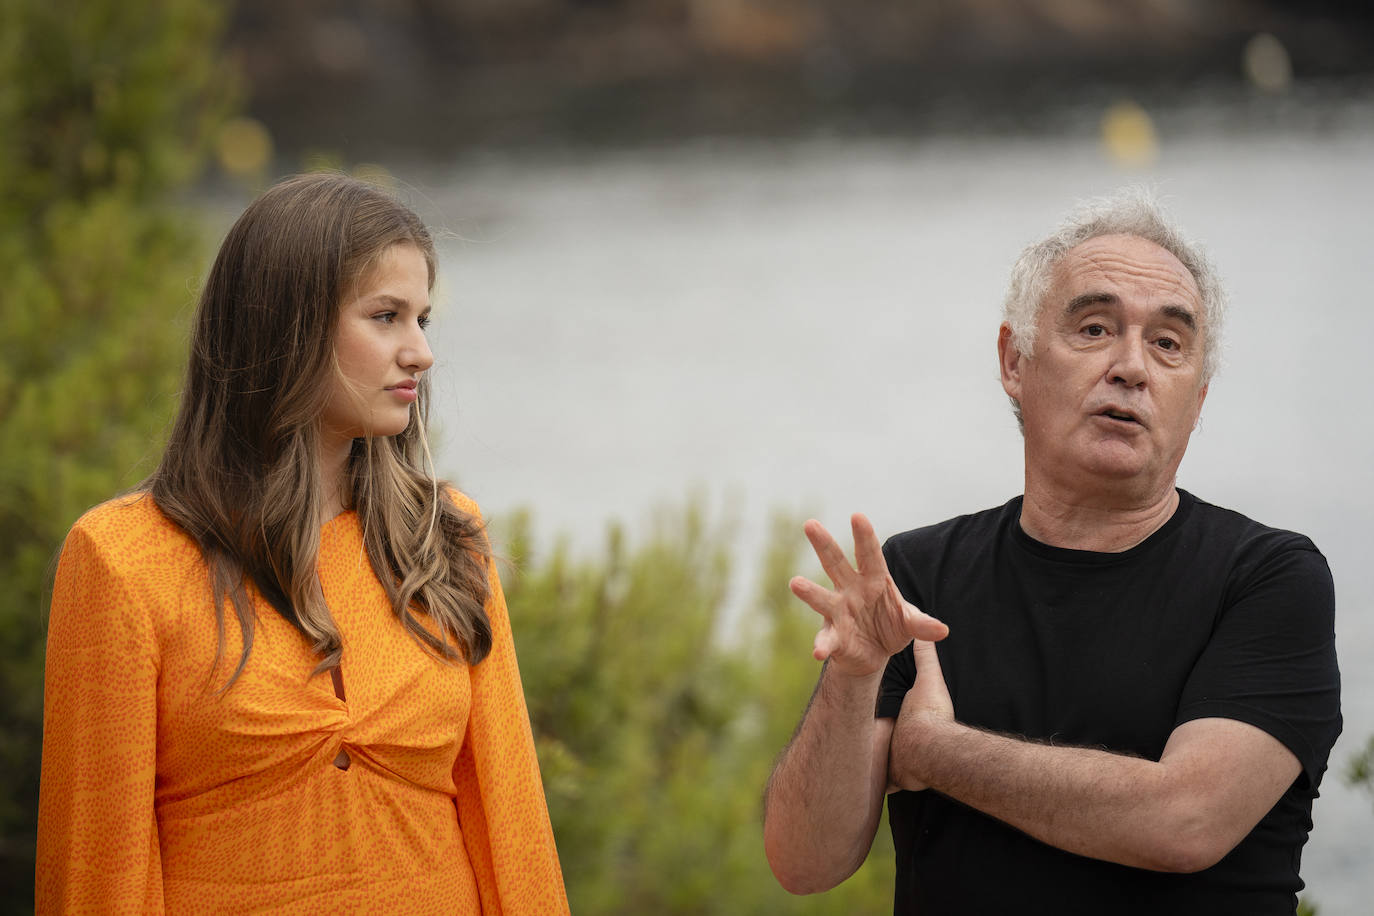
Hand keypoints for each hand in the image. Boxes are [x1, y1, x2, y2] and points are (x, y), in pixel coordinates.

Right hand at [789, 513, 948, 678]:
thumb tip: (942, 630)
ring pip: (822, 598)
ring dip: (809, 592)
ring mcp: (838, 611)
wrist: (874, 652)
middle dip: (823, 544)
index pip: (869, 554)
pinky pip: (827, 639)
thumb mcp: (910, 623)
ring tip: (795, 583)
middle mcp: (850, 589)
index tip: (857, 516)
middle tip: (810, 524)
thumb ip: (923, 624)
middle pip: (835, 563)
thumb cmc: (891, 625)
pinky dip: (823, 645)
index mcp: (873, 578)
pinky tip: (819, 652)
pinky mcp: (833, 636)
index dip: (864, 536)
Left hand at [888, 638, 954, 791]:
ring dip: (883, 769)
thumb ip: (925, 659)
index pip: (881, 717)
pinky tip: (882, 791)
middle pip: (879, 742)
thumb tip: (922, 635)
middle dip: (878, 744)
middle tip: (881, 744)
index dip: (883, 718)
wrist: (930, 748)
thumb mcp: (929, 682)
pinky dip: (888, 787)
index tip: (884, 718)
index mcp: (892, 718)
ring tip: (885, 768)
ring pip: (883, 767)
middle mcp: (887, 741)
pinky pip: (889, 786)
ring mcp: (890, 763)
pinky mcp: (895, 782)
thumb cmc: (930, 715)